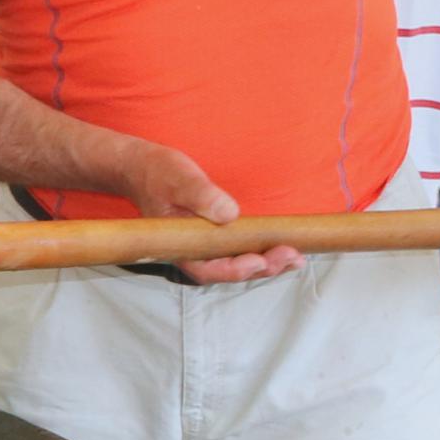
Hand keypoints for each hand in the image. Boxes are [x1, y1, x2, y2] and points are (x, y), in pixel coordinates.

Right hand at [115, 140, 299, 283]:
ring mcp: (205, 245)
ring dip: (268, 264)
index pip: (208, 268)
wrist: (143, 169)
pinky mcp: (215, 236)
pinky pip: (240, 250)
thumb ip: (201, 196)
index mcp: (178, 246)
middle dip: (263, 267)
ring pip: (238, 264)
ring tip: (296, 257)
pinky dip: (262, 251)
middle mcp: (193, 251)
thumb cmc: (158, 174)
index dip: (235, 269)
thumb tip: (230, 213)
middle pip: (229, 271)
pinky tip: (283, 247)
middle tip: (291, 256)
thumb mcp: (178, 179)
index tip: (260, 260)